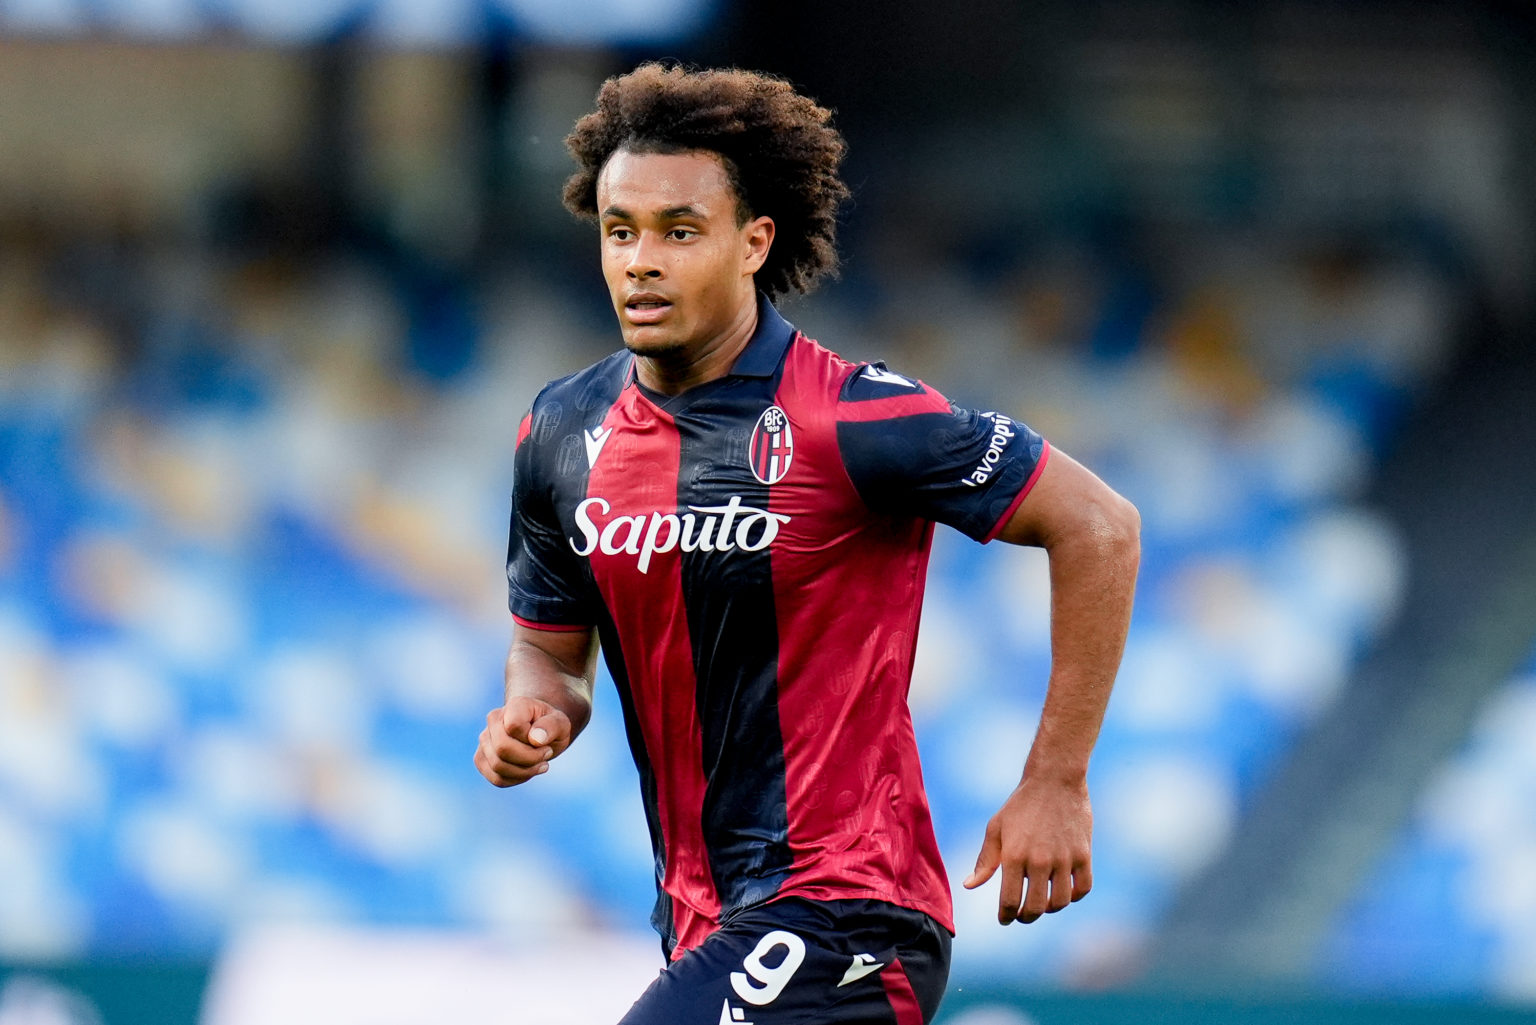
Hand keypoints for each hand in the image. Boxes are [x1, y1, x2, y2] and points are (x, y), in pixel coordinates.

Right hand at [474, 696, 572, 786]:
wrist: (539, 733)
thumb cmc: (550, 727)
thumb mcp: (561, 723)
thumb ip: (552, 726)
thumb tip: (536, 739)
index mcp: (515, 705)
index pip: (514, 727)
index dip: (532, 741)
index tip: (544, 741)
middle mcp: (494, 719)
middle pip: (502, 749)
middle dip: (529, 759)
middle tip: (546, 755)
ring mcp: (484, 739)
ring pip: (498, 766)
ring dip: (525, 772)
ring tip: (540, 764)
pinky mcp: (482, 758)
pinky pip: (496, 778)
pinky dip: (516, 780)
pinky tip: (527, 771)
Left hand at [963, 775, 1092, 923]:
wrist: (1054, 779)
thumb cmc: (1020, 805)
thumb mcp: (996, 828)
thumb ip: (985, 860)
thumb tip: (969, 886)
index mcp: (1014, 855)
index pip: (1009, 901)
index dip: (1005, 916)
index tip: (1004, 919)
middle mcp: (1039, 860)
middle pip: (1034, 908)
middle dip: (1025, 917)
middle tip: (1022, 915)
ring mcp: (1064, 859)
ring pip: (1059, 902)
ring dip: (1049, 909)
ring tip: (1041, 903)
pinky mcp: (1084, 855)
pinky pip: (1082, 889)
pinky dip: (1073, 897)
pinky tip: (1063, 892)